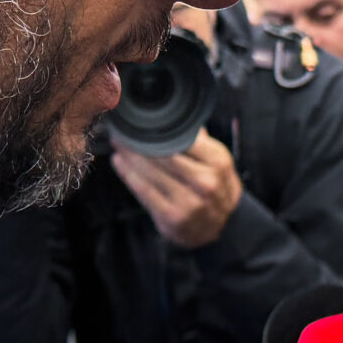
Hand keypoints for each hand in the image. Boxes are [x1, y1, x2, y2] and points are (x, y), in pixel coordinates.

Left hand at [109, 129, 242, 248]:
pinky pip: (144, 191)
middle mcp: (205, 182)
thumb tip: (176, 116)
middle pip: (163, 156)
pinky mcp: (171, 217)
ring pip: (150, 173)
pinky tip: (120, 163)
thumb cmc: (216, 187)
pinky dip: (128, 174)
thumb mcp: (217, 161)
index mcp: (218, 162)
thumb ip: (199, 140)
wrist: (223, 226)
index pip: (183, 140)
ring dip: (130, 157)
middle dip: (139, 143)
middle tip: (124, 133)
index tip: (142, 123)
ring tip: (119, 145)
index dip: (159, 131)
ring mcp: (188, 202)